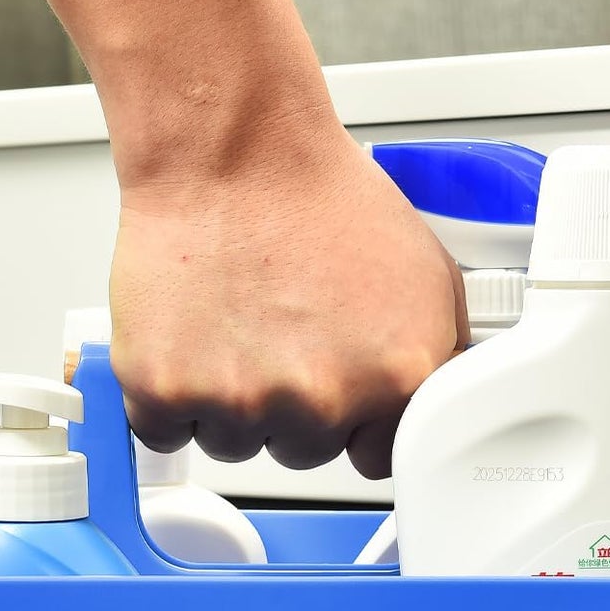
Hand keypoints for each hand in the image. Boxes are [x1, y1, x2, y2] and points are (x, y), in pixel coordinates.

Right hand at [109, 117, 467, 478]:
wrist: (232, 151)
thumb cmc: (318, 199)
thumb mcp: (428, 276)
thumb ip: (441, 357)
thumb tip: (444, 409)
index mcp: (395, 379)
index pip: (379, 459)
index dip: (356, 422)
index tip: (339, 386)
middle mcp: (320, 401)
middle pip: (304, 452)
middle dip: (293, 403)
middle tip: (281, 328)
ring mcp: (240, 403)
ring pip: (235, 442)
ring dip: (231, 400)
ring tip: (237, 321)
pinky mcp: (164, 392)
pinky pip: (166, 430)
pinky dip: (170, 394)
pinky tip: (192, 336)